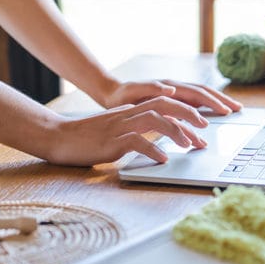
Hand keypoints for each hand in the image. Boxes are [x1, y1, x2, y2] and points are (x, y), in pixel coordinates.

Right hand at [44, 97, 210, 165]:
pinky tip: (163, 159)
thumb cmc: (88, 137)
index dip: (186, 111)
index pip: (165, 104)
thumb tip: (159, 138)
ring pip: (154, 120)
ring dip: (176, 131)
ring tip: (189, 145)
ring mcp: (120, 127)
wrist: (59, 137)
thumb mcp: (117, 129)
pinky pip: (136, 142)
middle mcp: (129, 115)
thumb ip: (137, 129)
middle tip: (205, 129)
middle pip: (165, 106)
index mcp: (132, 112)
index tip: (203, 124)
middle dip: (188, 115)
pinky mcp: (111, 141)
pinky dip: (153, 150)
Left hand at [101, 79, 242, 115]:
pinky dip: (205, 107)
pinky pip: (193, 103)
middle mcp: (175, 88)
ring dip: (217, 102)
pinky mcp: (171, 100)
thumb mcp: (132, 92)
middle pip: (204, 92)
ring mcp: (174, 93)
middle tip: (238, 109)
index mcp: (169, 87)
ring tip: (232, 110)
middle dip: (222, 100)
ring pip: (201, 96)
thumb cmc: (121, 96)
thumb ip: (151, 88)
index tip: (226, 111)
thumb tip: (172, 89)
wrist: (111, 93)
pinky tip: (212, 115)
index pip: (197, 93)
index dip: (212, 102)